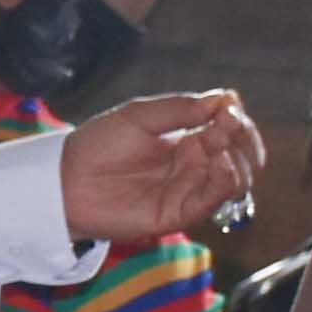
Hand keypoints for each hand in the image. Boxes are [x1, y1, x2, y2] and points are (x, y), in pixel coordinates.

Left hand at [60, 92, 262, 246]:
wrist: (68, 181)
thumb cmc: (98, 144)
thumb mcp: (138, 115)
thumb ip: (179, 109)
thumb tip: (223, 98)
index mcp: (187, 137)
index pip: (230, 127)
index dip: (236, 117)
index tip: (227, 106)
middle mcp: (195, 164)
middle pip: (242, 153)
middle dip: (243, 136)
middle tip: (227, 124)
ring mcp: (190, 188)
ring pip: (238, 178)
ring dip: (239, 158)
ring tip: (218, 142)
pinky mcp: (181, 212)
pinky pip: (216, 199)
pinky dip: (227, 180)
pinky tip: (220, 163)